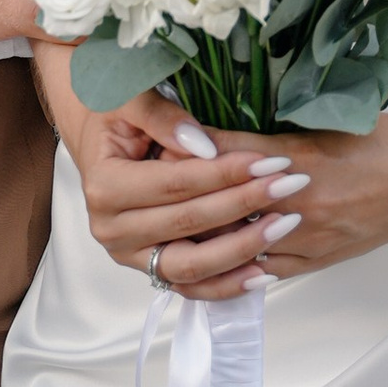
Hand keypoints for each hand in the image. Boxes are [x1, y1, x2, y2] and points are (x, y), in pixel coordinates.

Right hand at [46, 77, 305, 297]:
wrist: (98, 140)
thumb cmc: (116, 116)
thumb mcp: (130, 100)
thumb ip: (163, 118)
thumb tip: (205, 146)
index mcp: (105, 187)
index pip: (176, 183)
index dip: (225, 173)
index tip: (269, 161)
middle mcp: (112, 230)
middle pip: (188, 223)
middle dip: (244, 203)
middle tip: (289, 186)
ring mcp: (130, 255)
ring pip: (192, 265)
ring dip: (241, 248)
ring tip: (283, 226)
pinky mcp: (149, 268)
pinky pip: (191, 286)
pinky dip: (227, 284)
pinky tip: (264, 272)